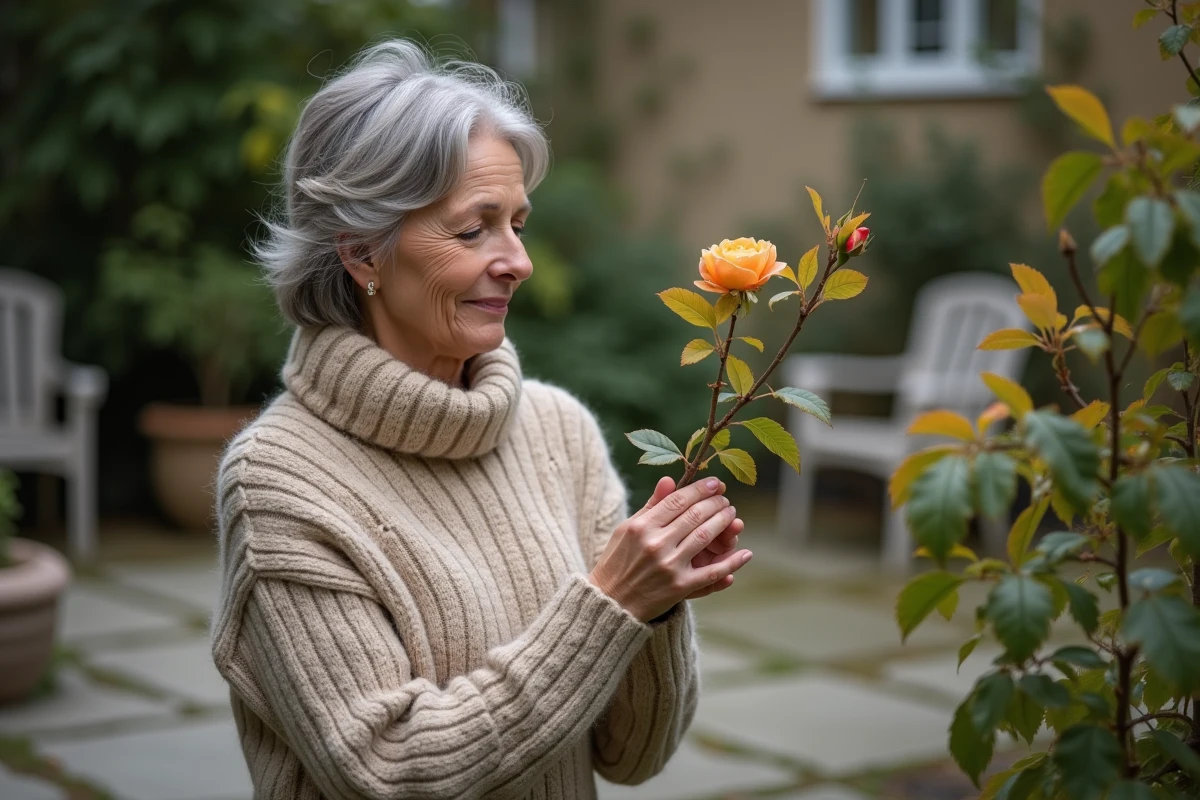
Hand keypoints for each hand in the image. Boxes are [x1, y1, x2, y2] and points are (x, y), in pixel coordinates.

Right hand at [587, 475, 752, 621]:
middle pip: (695, 515)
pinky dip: (732, 562)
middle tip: (725, 499)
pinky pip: (712, 572)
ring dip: (724, 523)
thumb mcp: (627, 529)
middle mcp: (656, 544)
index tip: (714, 483)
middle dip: (715, 503)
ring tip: (731, 515)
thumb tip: (669, 479)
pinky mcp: (680, 587)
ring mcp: (669, 566)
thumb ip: (650, 505)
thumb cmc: (617, 562)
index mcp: (641, 526)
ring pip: (705, 536)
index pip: (677, 500)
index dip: (700, 489)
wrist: (611, 603)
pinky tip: (745, 553)